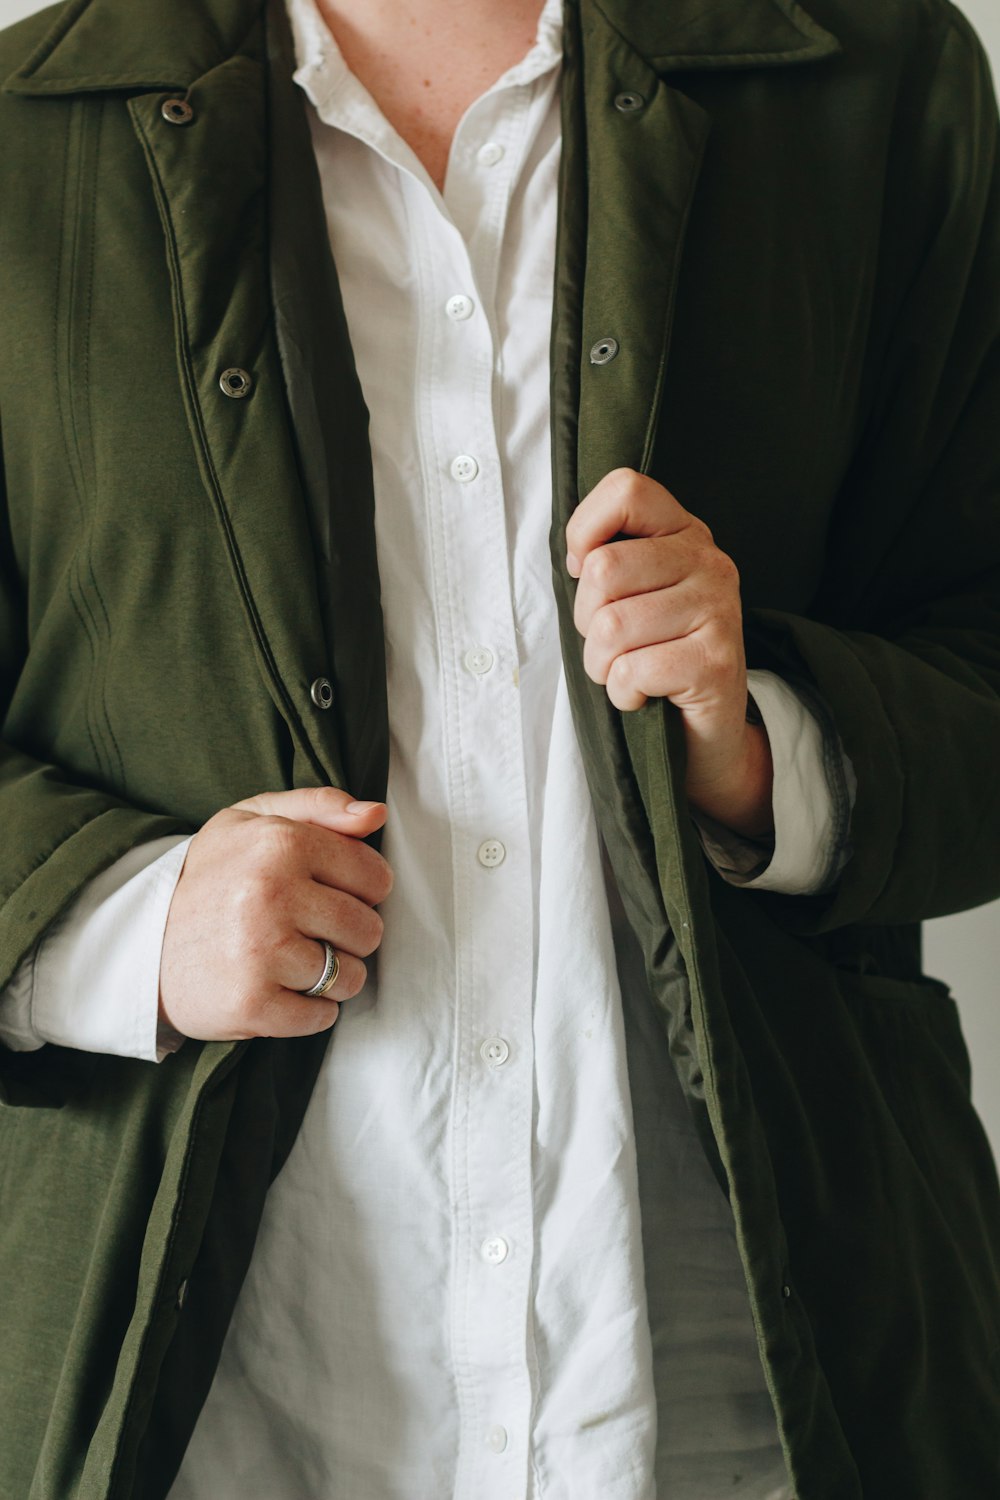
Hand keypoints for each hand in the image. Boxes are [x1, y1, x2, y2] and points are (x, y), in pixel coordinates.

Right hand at [159, 787, 392, 1041]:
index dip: (361, 892)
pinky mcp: (251, 1003)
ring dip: (331, 977)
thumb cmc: (211, 877)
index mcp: (282, 842)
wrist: (138, 940)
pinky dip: (308, 1012)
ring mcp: (261, 951)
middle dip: (348, 937)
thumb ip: (321, 806)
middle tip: (306, 932)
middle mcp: (272, 893)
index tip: (327, 895)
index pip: (376, 878)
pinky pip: (320, 1017)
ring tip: (291, 962)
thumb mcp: (254, 819)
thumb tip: (375, 814)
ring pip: (350, 977)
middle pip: (368, 930)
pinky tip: (277, 991)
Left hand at [566, 467, 773, 838]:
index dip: (585, 529)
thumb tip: (576, 558)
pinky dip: (622, 693)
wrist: (708, 732)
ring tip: (627, 673)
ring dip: (602, 665)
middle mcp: (709, 562)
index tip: (583, 571)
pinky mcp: (716, 660)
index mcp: (685, 533)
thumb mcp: (632, 596)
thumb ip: (607, 561)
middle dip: (587, 620)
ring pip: (612, 626)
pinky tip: (643, 696)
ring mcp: (719, 609)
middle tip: (611, 644)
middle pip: (604, 570)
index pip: (626, 490)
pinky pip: (633, 669)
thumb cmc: (655, 658)